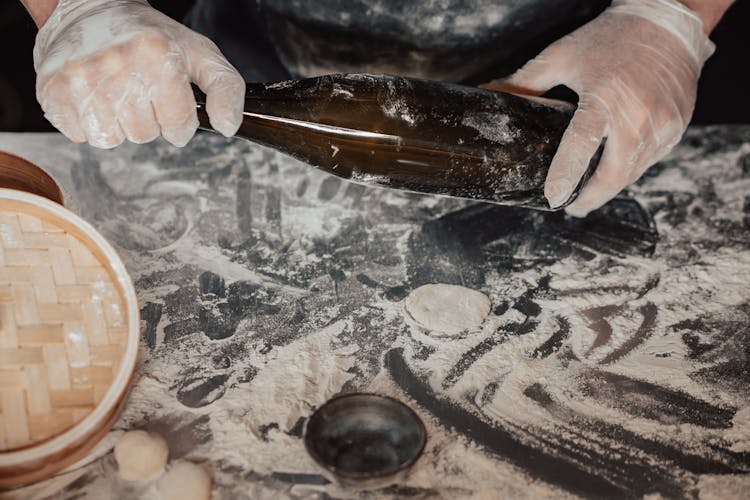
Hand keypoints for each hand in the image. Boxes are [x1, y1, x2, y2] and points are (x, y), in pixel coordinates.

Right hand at [33, 0, 244, 148]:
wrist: (91, 9)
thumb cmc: (151, 36)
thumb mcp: (200, 54)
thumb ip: (226, 89)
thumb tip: (228, 126)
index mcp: (157, 55)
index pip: (179, 125)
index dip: (179, 121)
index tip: (170, 102)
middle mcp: (117, 65)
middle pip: (144, 135)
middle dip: (148, 120)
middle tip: (140, 90)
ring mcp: (81, 78)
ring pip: (112, 140)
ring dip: (119, 124)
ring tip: (118, 93)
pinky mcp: (53, 89)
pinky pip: (81, 135)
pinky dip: (90, 122)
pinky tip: (95, 96)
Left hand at [488, 0, 714, 215]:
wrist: (669, 22)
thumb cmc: (613, 37)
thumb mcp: (562, 56)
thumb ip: (525, 82)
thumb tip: (490, 92)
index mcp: (605, 98)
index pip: (580, 147)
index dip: (565, 176)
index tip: (553, 197)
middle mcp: (638, 115)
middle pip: (613, 176)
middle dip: (590, 198)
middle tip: (572, 206)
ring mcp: (662, 124)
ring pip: (632, 173)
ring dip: (609, 186)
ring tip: (590, 190)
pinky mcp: (676, 127)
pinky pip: (650, 160)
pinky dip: (631, 168)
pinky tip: (615, 167)